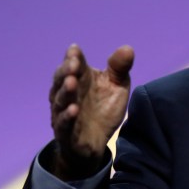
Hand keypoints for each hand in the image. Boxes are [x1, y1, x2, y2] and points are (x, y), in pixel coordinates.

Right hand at [49, 44, 133, 179]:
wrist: (97, 141)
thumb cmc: (104, 108)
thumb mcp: (116, 86)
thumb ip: (119, 68)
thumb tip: (127, 48)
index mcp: (80, 78)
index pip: (74, 64)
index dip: (73, 57)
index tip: (74, 50)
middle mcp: (68, 93)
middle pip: (62, 79)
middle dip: (66, 70)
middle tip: (73, 63)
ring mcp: (63, 112)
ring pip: (60, 100)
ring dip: (65, 91)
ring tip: (71, 82)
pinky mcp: (65, 132)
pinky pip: (63, 124)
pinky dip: (67, 117)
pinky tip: (73, 110)